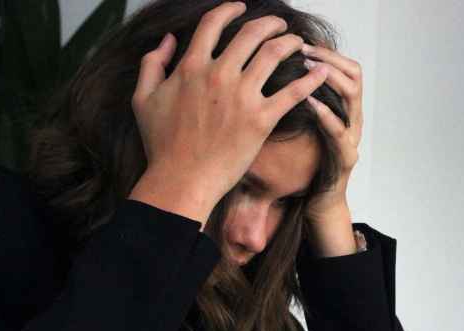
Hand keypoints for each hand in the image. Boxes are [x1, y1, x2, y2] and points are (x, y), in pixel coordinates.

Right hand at [129, 2, 329, 224]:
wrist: (181, 180)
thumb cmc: (162, 145)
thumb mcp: (143, 99)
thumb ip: (152, 64)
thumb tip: (167, 40)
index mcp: (191, 66)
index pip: (214, 23)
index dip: (230, 9)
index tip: (241, 8)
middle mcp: (219, 75)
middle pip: (251, 33)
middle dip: (270, 23)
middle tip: (279, 25)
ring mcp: (242, 96)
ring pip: (274, 54)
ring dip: (290, 42)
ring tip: (298, 42)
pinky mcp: (261, 120)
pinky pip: (293, 92)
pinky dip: (310, 79)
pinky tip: (321, 71)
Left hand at [301, 44, 363, 254]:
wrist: (318, 203)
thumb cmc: (306, 165)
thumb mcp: (301, 126)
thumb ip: (296, 102)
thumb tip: (273, 73)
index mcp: (343, 109)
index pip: (346, 67)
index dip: (328, 52)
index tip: (303, 42)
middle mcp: (352, 119)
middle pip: (354, 75)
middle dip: (329, 58)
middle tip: (304, 50)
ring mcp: (352, 137)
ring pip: (353, 96)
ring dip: (330, 78)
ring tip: (307, 69)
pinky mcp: (346, 158)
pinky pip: (340, 131)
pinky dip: (325, 114)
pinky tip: (309, 102)